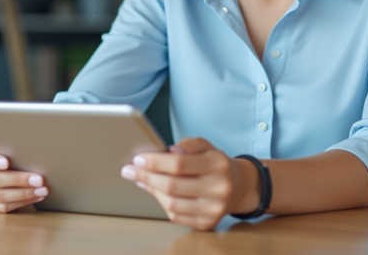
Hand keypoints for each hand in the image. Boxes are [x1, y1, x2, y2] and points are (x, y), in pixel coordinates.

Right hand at [0, 142, 49, 212]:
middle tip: (39, 179)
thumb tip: (31, 149)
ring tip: (41, 189)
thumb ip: (7, 145)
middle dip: (18, 180)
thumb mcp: (0, 142)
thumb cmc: (2, 148)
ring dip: (24, 194)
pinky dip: (21, 202)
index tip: (7, 162)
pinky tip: (35, 197)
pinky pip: (2, 207)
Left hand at [120, 137, 259, 230]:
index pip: (179, 163)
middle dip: (146, 176)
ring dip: (152, 190)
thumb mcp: (207, 146)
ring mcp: (213, 209)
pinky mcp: (207, 223)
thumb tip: (167, 150)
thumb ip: (188, 144)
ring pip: (172, 203)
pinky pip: (176, 216)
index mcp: (218, 165)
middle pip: (172, 185)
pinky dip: (162, 203)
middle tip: (129, 170)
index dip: (155, 162)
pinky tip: (155, 191)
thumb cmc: (216, 163)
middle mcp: (218, 189)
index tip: (138, 158)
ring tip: (141, 179)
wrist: (239, 187)